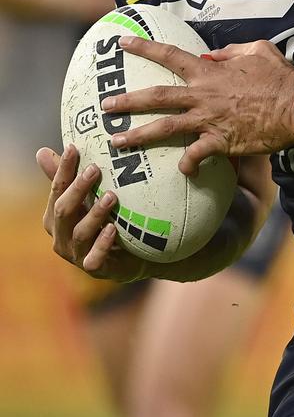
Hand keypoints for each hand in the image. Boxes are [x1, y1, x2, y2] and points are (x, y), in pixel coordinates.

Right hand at [37, 145, 147, 281]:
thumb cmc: (102, 221)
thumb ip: (67, 178)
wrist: (130, 255)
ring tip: (112, 196)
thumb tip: (42, 152)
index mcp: (55, 217)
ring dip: (95, 213)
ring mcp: (75, 254)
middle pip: (64, 210)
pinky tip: (112, 229)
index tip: (73, 148)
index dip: (64, 170)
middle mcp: (61, 236)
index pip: (57, 189)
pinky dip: (102, 243)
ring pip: (79, 233)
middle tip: (95, 169)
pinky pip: (94, 258)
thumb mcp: (87, 198)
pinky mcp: (93, 268)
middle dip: (78, 189)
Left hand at [100, 37, 293, 173]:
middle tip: (105, 105)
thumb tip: (214, 54)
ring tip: (117, 142)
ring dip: (138, 136)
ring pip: (166, 128)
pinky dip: (187, 165)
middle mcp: (203, 95)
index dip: (144, 48)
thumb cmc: (281, 77)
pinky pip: (197, 155)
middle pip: (157, 97)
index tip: (122, 44)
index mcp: (210, 72)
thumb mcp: (258, 51)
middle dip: (127, 100)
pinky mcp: (221, 142)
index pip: (170, 56)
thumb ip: (231, 51)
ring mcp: (210, 120)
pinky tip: (183, 171)